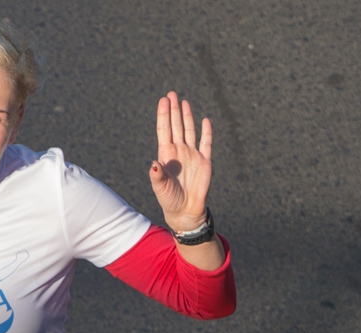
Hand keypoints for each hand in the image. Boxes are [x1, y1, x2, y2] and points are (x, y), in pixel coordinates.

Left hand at [149, 91, 212, 231]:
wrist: (185, 211)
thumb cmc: (169, 199)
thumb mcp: (160, 187)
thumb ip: (157, 175)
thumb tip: (154, 165)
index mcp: (166, 154)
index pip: (164, 129)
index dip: (164, 114)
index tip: (163, 100)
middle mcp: (179, 151)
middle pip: (176, 125)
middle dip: (174, 109)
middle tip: (172, 93)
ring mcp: (192, 155)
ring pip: (189, 130)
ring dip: (187, 116)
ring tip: (184, 102)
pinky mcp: (205, 162)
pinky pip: (206, 143)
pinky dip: (206, 132)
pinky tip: (205, 121)